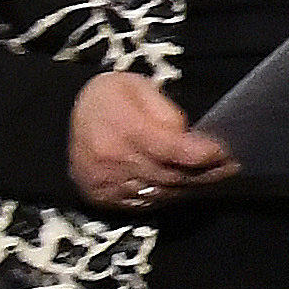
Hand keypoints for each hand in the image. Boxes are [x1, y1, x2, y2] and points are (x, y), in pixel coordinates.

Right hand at [69, 71, 234, 211]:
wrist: (58, 119)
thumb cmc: (106, 98)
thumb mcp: (136, 86)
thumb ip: (165, 111)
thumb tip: (188, 138)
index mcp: (124, 129)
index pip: (172, 149)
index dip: (202, 154)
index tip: (226, 152)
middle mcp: (114, 161)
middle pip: (171, 175)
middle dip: (206, 172)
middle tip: (230, 166)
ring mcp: (107, 184)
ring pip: (162, 193)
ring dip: (191, 187)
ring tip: (215, 177)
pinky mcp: (104, 198)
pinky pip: (146, 203)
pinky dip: (169, 195)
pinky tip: (185, 186)